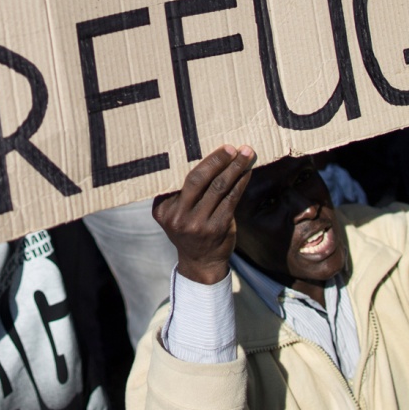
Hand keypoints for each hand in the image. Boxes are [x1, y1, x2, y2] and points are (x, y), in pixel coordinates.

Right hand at [153, 145, 254, 284]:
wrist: (201, 263)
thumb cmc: (190, 228)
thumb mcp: (177, 212)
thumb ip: (184, 191)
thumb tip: (211, 156)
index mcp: (162, 208)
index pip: (180, 176)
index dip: (199, 159)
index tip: (214, 146)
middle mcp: (176, 216)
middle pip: (198, 179)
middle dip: (217, 159)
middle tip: (232, 147)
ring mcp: (197, 224)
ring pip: (218, 187)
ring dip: (234, 168)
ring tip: (246, 155)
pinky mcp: (217, 228)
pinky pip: (231, 199)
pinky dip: (240, 182)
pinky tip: (247, 172)